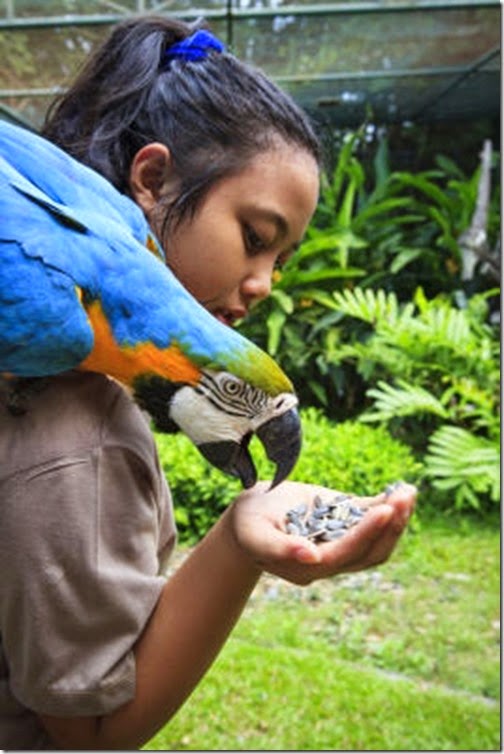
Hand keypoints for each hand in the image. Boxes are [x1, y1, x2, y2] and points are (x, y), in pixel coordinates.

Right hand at [229, 480, 415, 584]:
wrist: (250, 517)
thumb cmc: (247, 524)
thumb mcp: (255, 533)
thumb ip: (279, 548)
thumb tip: (312, 558)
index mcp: (309, 566)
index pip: (345, 553)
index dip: (366, 534)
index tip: (384, 509)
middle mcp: (330, 561)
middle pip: (370, 553)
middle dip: (390, 526)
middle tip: (404, 497)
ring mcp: (341, 545)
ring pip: (378, 544)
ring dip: (398, 520)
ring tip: (408, 493)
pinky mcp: (346, 528)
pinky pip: (373, 524)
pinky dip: (391, 509)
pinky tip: (405, 490)